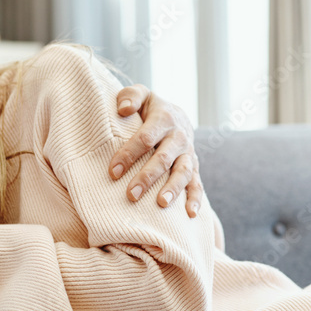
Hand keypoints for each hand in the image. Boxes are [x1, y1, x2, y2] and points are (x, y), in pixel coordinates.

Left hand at [111, 85, 202, 216]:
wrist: (177, 115)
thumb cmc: (149, 108)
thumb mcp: (141, 94)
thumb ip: (131, 96)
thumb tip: (123, 110)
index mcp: (164, 119)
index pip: (145, 138)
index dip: (129, 155)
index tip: (112, 171)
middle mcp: (179, 137)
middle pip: (163, 159)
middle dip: (147, 178)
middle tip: (131, 195)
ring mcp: (188, 154)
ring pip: (183, 173)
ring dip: (172, 189)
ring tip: (160, 204)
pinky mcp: (195, 167)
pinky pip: (198, 184)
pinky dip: (195, 199)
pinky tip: (190, 215)